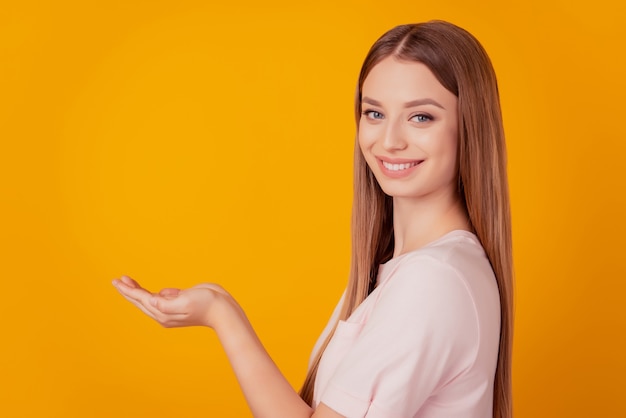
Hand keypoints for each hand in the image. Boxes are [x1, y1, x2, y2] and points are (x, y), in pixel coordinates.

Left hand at [112, 275, 230, 327]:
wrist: (223, 310)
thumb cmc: (206, 305)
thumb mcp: (184, 302)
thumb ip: (166, 302)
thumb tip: (153, 299)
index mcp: (163, 313)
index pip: (141, 299)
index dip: (128, 290)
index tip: (118, 281)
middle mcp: (164, 313)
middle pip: (141, 301)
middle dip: (129, 290)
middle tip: (118, 280)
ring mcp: (172, 309)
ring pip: (149, 299)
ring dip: (138, 291)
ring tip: (128, 281)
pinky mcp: (180, 303)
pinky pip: (161, 298)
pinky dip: (152, 294)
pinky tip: (150, 291)